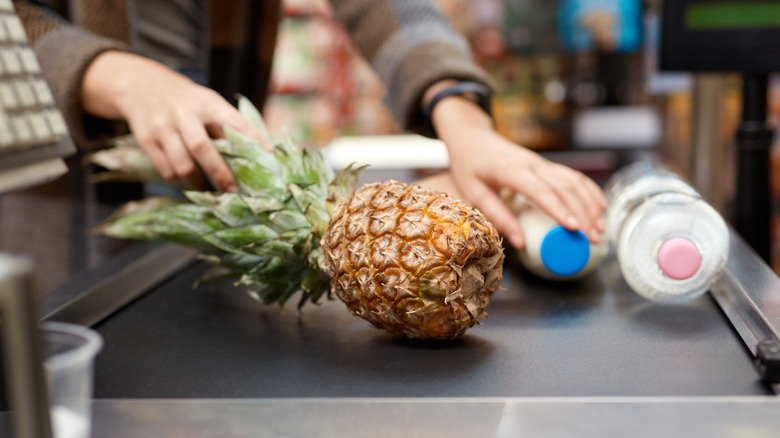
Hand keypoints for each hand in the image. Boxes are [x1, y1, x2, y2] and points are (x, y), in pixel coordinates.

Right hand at [80, 51, 268, 190]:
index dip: (254, 142)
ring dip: (198, 182)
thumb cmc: (186, 100)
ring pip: (182, 164)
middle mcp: (183, 113)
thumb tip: (258, 154)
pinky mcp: (146, 139)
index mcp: (207, 102)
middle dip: (220, 173)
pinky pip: (165, 169)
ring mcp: (162, 126)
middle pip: (202, 148)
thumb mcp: (208, 102)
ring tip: (210, 190)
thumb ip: (227, 125)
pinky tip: (188, 180)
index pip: (235, 123)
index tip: (269, 160)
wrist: (139, 84)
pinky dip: (179, 180)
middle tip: (234, 192)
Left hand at [429, 91, 606, 249]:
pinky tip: (600, 207)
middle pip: (565, 188)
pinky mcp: (547, 165)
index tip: (574, 228)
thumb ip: (498, 217)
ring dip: (591, 204)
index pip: (540, 191)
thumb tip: (521, 243)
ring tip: (600, 229)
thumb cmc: (470, 166)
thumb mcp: (474, 193)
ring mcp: (542, 163)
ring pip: (574, 181)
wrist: (473, 137)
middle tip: (592, 239)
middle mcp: (532, 164)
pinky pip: (574, 176)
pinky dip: (589, 191)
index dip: (559, 209)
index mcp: (511, 170)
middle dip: (583, 214)